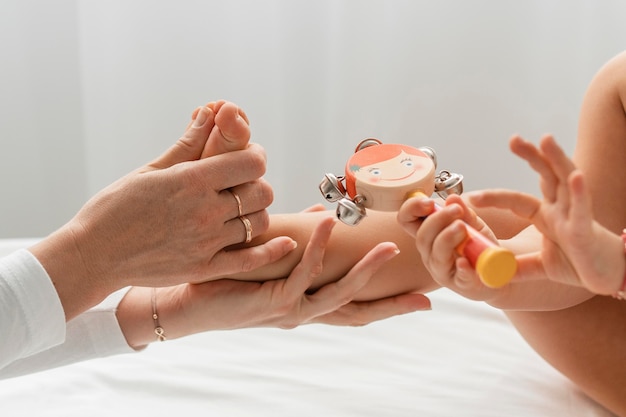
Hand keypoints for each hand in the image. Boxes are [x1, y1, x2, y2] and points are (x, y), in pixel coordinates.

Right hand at [31, 104, 294, 319]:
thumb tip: (210, 111)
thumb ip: (187, 143)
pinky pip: (251, 260)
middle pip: (261, 192)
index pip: (252, 162)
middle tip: (245, 186)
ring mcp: (208, 242)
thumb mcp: (151, 170)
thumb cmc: (115, 208)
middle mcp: (206, 211)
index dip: (255, 157)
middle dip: (257, 185)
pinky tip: (285, 244)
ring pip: (259, 223)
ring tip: (244, 211)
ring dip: (257, 213)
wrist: (93, 255)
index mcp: (192, 180)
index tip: (248, 159)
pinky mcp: (205, 268)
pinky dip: (272, 250)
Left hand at [141, 217, 429, 343]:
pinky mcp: (269, 302)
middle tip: (427, 294)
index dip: (389, 306)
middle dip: (392, 303)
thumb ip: (301, 245)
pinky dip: (314, 251)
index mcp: (306, 306)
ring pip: (337, 296)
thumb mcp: (274, 263)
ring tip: (388, 249)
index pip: (356, 309)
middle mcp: (303, 314)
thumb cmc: (230, 281)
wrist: (186, 304)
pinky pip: (299, 275)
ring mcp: (288, 311)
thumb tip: (325, 217)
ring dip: (364, 272)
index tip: (424, 301)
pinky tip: (324, 225)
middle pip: (357, 312)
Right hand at [397, 194, 501, 301]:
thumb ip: (464, 213)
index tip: (428, 202)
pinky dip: (461, 268)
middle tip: (456, 210)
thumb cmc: (479, 249)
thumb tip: (453, 198)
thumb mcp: (473, 226)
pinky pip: (459, 277)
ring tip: (462, 227)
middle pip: (422, 237)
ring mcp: (443, 271)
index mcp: (429, 237)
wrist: (498, 275)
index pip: (407, 221)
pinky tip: (464, 261)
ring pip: (436, 254)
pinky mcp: (462, 284)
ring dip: (447, 237)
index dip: (411, 209)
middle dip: (437, 219)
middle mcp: (430, 254)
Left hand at [470, 135, 625, 294]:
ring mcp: (575, 216)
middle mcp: (561, 209)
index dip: (495, 197)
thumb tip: (494, 272)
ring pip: (566, 181)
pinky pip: (583, 208)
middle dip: (531, 156)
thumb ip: (520, 266)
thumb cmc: (580, 265)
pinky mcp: (586, 230)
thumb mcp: (541, 267)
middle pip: (546, 176)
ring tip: (545, 139)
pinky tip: (575, 176)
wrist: (608, 277)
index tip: (473, 197)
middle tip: (513, 139)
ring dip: (556, 159)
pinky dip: (579, 192)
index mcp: (547, 216)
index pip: (517, 200)